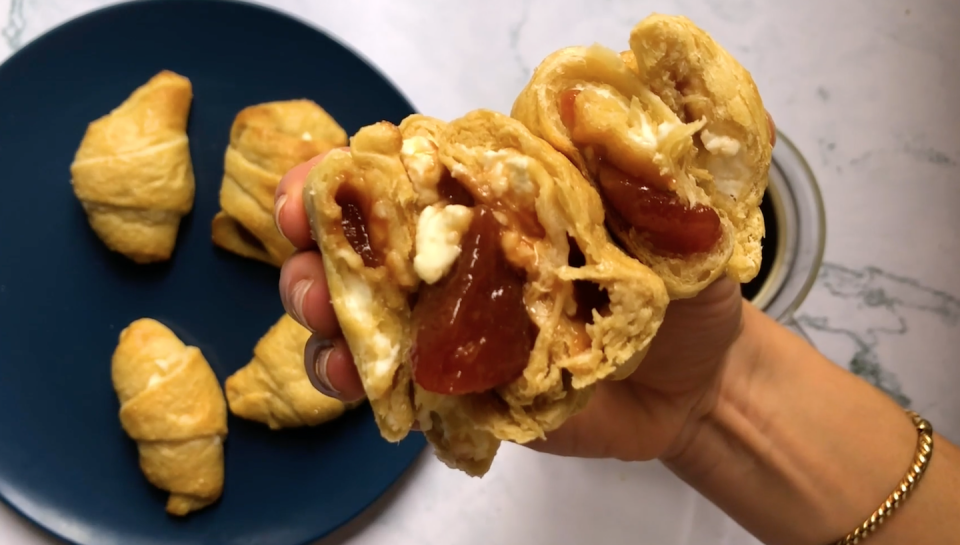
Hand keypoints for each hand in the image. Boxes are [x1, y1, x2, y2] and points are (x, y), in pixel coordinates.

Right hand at [274, 114, 776, 461]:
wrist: (701, 380)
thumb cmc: (684, 286)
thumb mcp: (672, 216)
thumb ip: (628, 169)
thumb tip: (588, 102)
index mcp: (495, 201)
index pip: (406, 175)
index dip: (346, 178)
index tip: (314, 187)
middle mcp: (460, 258)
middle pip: (362, 246)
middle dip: (318, 247)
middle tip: (305, 256)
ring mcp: (453, 327)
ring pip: (361, 315)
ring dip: (323, 312)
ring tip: (322, 316)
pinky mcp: (459, 390)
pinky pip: (393, 386)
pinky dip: (360, 381)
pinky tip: (352, 379)